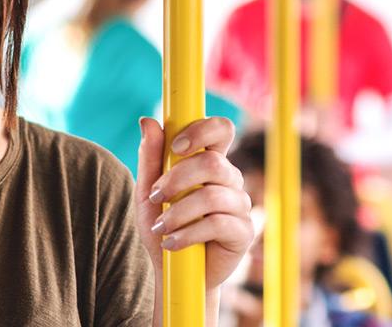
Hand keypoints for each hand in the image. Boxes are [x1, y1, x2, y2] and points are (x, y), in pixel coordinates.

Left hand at [134, 116, 255, 289]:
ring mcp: (239, 205)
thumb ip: (151, 158)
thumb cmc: (162, 226)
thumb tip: (147, 121)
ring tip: (161, 228)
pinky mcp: (243, 232)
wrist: (170, 270)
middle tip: (154, 196)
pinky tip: (172, 243)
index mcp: (209, 162)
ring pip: (212, 196)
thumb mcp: (147, 191)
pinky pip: (218, 224)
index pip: (220, 130)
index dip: (201, 131)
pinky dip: (188, 234)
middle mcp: (229, 179)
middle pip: (213, 163)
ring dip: (178, 212)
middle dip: (177, 179)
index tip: (175, 147)